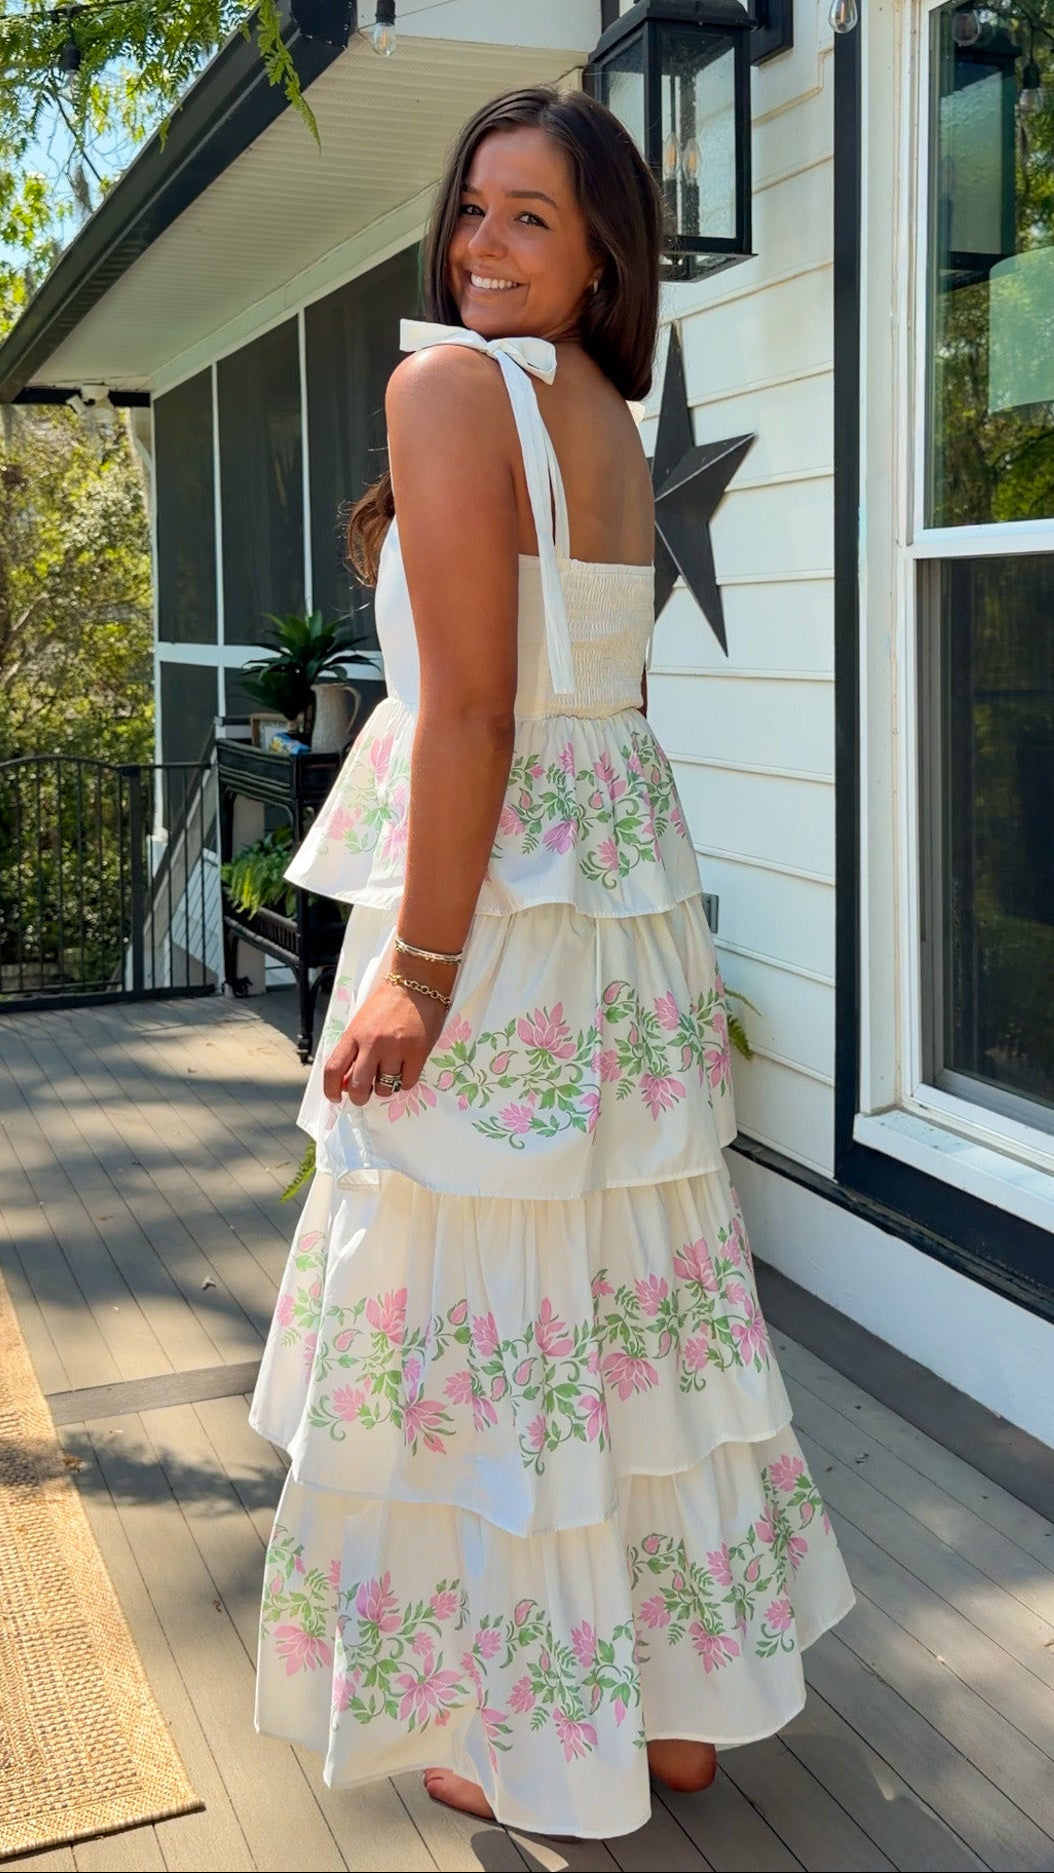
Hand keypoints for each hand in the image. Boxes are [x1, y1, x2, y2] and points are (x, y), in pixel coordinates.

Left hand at [321, 973, 448, 1106]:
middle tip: (365, 1095)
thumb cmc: (386, 1003)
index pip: (333, 1068)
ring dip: (386, 1088)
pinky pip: (408, 1082)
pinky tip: (405, 1068)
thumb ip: (353, 1049)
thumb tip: (347, 1081)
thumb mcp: (361, 1022)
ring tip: (390, 1073)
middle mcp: (372, 1043)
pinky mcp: (418, 1052)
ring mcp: (396, 1048)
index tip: (336, 1098)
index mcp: (354, 1034)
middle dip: (360, 1098)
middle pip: (358, 1086)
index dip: (331, 1090)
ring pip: (385, 1088)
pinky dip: (405, 1081)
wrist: (416, 984)